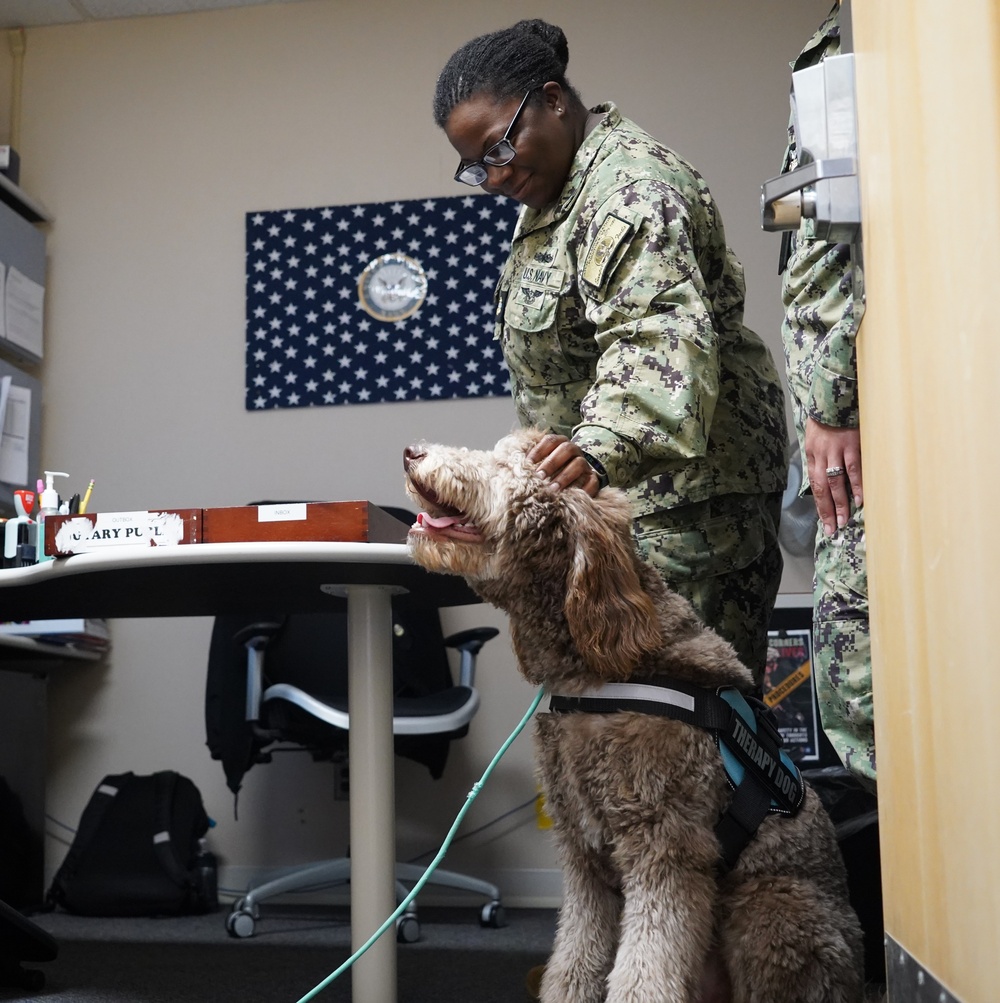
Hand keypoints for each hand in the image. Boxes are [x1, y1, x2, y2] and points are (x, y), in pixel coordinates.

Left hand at [526, 433, 600, 496]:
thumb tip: (511, 464)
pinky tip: (572, 497)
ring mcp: (585, 464)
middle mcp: (574, 451)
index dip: (539, 450)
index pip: (550, 440)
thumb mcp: (540, 464)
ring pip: (578, 464)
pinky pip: (592, 482)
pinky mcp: (593, 479)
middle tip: (539, 477)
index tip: (528, 463)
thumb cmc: (550, 473)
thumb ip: (530, 463)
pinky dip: (583, 489)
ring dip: (564, 477)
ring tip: (552, 489)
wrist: (575, 481)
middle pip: (566, 449)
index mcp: (560, 443)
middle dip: (551, 463)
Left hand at [804, 418, 862, 536]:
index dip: (819, 505)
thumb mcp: (815, 439)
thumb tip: (827, 480)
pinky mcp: (852, 446)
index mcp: (813, 455)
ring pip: (836, 483)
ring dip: (840, 504)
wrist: (835, 398)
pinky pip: (853, 470)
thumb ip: (821, 459)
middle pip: (823, 488)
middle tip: (832, 529)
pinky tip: (859, 500)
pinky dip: (856, 486)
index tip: (824, 522)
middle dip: (827, 511)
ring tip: (844, 520)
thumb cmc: (826, 420)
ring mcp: (836, 452)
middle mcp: (822, 456)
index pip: (815, 486)